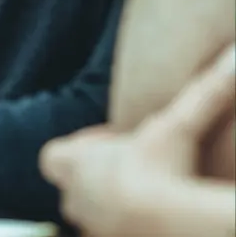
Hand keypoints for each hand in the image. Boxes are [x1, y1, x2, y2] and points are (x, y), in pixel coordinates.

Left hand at [41, 44, 235, 235]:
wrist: (166, 222)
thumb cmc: (163, 170)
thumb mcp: (179, 124)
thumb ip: (205, 91)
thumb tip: (234, 53)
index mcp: (75, 165)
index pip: (54, 157)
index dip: (81, 149)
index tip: (117, 144)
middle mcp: (76, 199)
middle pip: (72, 189)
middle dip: (97, 179)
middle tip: (134, 173)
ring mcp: (91, 228)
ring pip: (92, 217)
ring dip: (113, 207)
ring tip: (149, 199)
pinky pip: (111, 234)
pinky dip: (125, 227)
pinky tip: (154, 221)